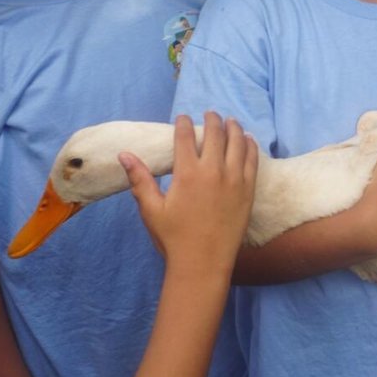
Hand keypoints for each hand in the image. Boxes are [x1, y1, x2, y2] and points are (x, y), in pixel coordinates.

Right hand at [124, 113, 257, 276]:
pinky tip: (248, 140)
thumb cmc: (173, 238)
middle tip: (210, 113)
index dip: (184, 124)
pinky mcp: (248, 191)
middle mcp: (213, 171)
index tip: (183, 118)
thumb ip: (140, 179)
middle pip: (215, 134)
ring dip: (234, 128)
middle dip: (212, 120)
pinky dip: (250, 147)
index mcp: (188, 174)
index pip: (186, 137)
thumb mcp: (151, 209)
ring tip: (230, 121)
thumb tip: (124, 154)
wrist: (203, 263)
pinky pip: (252, 161)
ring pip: (237, 143)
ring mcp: (234, 180)